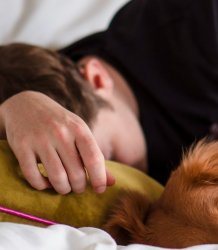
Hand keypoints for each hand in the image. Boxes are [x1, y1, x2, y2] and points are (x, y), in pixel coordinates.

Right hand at [0, 91, 114, 193]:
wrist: (26, 104)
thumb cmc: (60, 124)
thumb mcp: (80, 133)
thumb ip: (95, 157)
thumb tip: (112, 183)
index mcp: (79, 129)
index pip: (94, 159)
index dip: (99, 178)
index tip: (100, 190)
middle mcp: (60, 133)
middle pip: (76, 173)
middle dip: (79, 187)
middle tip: (78, 188)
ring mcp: (40, 139)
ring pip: (56, 177)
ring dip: (62, 189)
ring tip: (64, 188)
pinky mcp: (21, 146)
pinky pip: (33, 176)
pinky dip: (41, 185)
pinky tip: (45, 182)